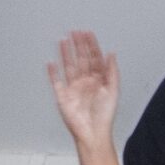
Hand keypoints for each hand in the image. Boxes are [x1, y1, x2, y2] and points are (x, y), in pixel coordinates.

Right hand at [47, 31, 121, 150]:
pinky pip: (56, 82)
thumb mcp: (113, 90)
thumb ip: (112, 71)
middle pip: (81, 59)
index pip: (94, 58)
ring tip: (63, 40)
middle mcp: (85, 82)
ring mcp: (73, 88)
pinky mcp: (62, 96)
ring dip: (66, 54)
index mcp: (98, 80)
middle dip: (78, 45)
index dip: (91, 46)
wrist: (93, 132)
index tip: (88, 33)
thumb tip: (111, 53)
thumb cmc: (104, 115)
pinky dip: (53, 73)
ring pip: (69, 66)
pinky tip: (51, 63)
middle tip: (75, 32)